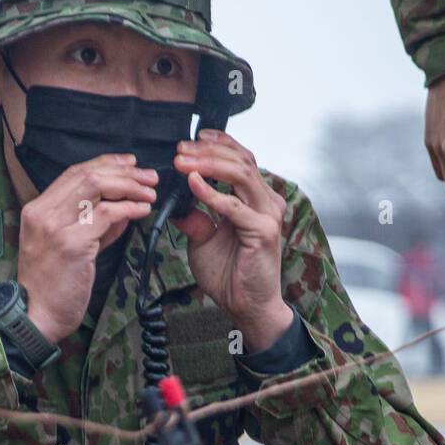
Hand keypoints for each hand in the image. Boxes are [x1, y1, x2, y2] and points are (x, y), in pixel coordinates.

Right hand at [17, 154, 157, 343]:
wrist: (36, 315)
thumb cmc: (52, 285)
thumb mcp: (70, 246)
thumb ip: (94, 224)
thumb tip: (124, 205)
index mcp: (37, 209)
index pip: (73, 172)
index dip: (105, 163)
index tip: (130, 163)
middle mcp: (42, 213)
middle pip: (86, 174)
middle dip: (123, 172)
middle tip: (149, 176)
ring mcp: (55, 227)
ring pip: (96, 187)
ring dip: (129, 186)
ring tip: (149, 191)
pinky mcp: (72, 243)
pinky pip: (106, 215)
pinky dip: (129, 208)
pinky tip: (142, 210)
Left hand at [172, 129, 290, 352]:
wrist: (245, 306)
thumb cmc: (230, 274)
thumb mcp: (203, 240)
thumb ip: (195, 217)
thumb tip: (176, 199)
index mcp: (255, 198)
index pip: (241, 159)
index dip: (218, 143)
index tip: (192, 138)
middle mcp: (266, 201)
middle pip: (241, 160)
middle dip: (209, 150)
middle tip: (181, 148)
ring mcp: (268, 214)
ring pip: (241, 174)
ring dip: (209, 164)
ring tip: (184, 161)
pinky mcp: (264, 231)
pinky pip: (234, 206)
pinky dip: (212, 193)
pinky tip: (193, 185)